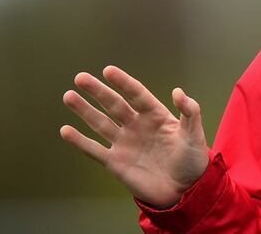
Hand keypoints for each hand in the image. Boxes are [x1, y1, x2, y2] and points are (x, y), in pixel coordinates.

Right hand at [60, 66, 209, 207]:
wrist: (184, 191)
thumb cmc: (192, 160)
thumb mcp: (195, 134)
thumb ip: (190, 112)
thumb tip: (178, 91)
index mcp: (155, 115)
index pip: (136, 94)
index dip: (123, 82)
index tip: (108, 70)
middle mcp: (136, 125)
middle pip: (114, 105)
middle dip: (97, 91)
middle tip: (80, 78)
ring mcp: (124, 143)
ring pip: (100, 123)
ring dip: (84, 110)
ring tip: (69, 96)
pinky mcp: (116, 162)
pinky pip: (94, 149)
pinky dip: (80, 141)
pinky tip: (66, 130)